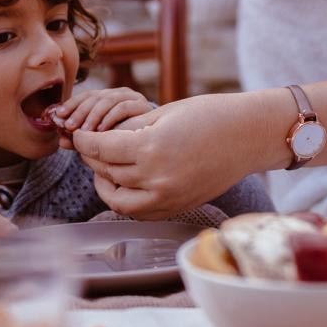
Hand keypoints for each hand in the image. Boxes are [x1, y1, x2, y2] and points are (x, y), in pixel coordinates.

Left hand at [54, 86, 153, 148]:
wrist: (154, 146)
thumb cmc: (124, 145)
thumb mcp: (98, 141)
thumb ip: (80, 140)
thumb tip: (60, 140)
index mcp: (108, 98)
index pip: (86, 95)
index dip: (71, 104)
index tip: (59, 115)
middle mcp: (120, 94)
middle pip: (95, 96)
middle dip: (80, 111)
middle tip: (69, 126)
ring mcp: (132, 98)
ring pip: (108, 100)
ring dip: (93, 115)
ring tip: (84, 131)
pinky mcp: (143, 106)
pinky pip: (123, 107)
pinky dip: (110, 118)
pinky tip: (101, 131)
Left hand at [72, 94, 255, 219]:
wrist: (249, 136)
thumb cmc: (210, 115)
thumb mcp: (164, 114)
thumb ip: (130, 129)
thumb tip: (101, 140)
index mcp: (150, 147)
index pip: (100, 148)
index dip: (84, 140)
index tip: (78, 135)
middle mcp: (156, 178)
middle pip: (106, 172)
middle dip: (92, 158)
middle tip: (88, 146)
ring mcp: (168, 197)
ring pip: (118, 199)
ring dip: (104, 184)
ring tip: (103, 169)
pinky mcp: (177, 206)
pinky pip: (140, 212)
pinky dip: (125, 201)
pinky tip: (124, 185)